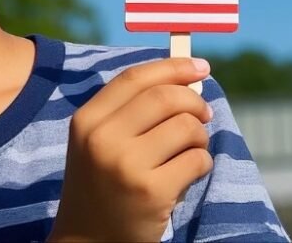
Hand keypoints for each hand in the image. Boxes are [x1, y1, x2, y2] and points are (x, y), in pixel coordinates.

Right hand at [48, 57, 213, 241]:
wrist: (86, 241)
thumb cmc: (101, 184)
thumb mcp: (98, 141)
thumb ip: (131, 110)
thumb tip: (188, 76)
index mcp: (87, 120)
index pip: (135, 78)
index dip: (173, 67)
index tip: (200, 67)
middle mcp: (102, 138)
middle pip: (165, 97)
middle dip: (194, 101)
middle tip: (204, 114)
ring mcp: (126, 165)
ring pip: (187, 127)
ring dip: (200, 136)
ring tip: (191, 150)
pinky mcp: (151, 192)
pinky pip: (197, 160)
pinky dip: (202, 164)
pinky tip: (187, 176)